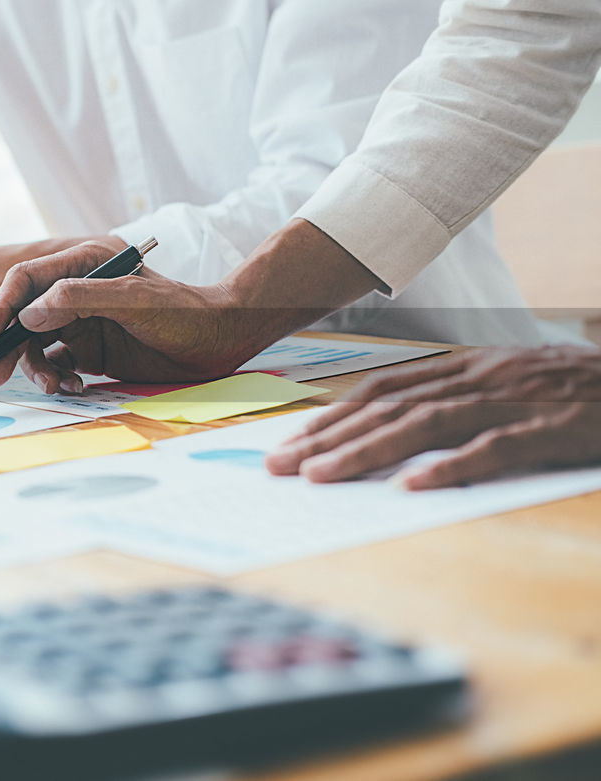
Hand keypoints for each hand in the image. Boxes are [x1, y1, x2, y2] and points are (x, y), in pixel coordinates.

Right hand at [0, 241, 257, 391]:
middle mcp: (77, 292)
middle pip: (24, 318)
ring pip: (38, 346)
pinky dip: (57, 379)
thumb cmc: (184, 312)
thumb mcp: (132, 300)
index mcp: (84, 264)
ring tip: (55, 387)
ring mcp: (83, 322)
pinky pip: (58, 365)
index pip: (27, 280)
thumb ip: (80, 299)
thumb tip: (28, 314)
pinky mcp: (92, 350)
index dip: (0, 308)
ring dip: (37, 369)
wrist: (222, 340)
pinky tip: (72, 388)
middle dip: (7, 348)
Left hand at [265, 346, 600, 488]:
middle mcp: (479, 377)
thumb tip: (394, 431)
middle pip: (389, 407)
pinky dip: (451, 465)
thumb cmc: (576, 390)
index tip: (290, 442)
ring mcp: (514, 400)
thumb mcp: (508, 382)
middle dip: (328, 437)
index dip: (333, 415)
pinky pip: (494, 447)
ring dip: (366, 450)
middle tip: (281, 466)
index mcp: (466, 367)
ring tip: (321, 476)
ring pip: (425, 423)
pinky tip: (413, 485)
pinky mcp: (551, 427)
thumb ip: (455, 399)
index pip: (383, 390)